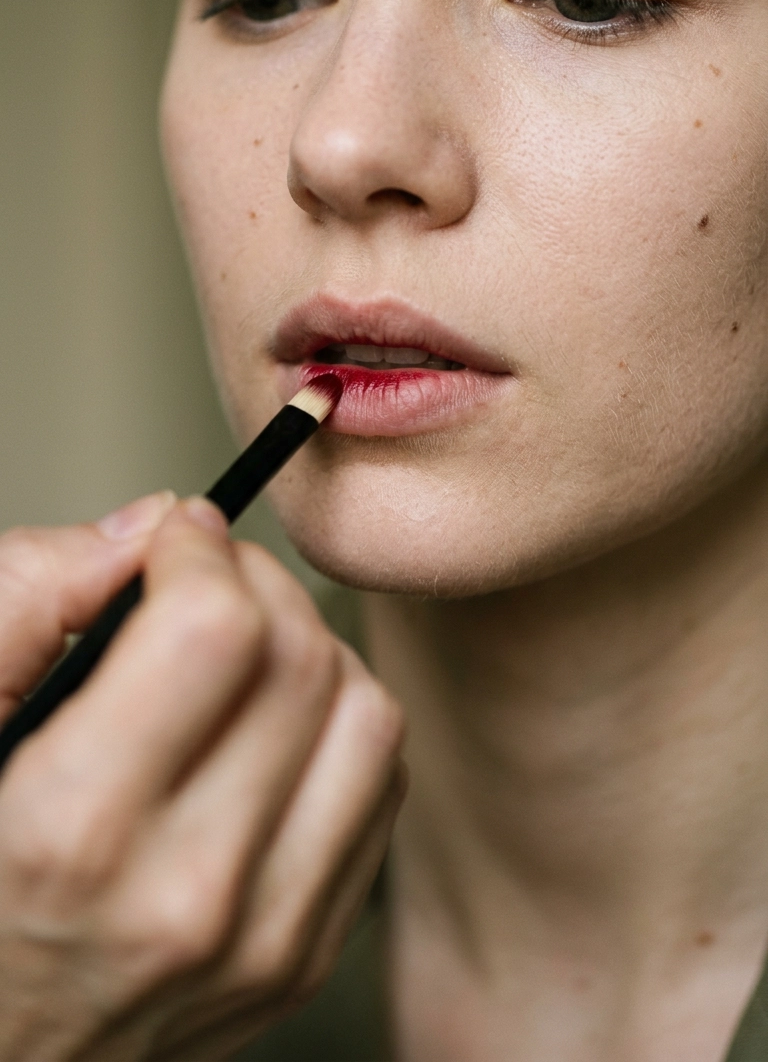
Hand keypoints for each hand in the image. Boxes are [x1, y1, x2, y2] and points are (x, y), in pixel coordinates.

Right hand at [0, 494, 404, 1059]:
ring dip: (313, 653)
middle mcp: (188, 895)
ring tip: (245, 654)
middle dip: (257, 583)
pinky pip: (381, 792)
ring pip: (368, 720)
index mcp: (75, 831)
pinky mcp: (305, 957)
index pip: (217, 631)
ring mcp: (264, 940)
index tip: (172, 544)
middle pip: (303, 662)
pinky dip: (338, 731)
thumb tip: (147, 528)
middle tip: (206, 580)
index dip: (199, 552)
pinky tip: (270, 731)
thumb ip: (26, 602)